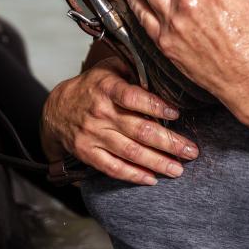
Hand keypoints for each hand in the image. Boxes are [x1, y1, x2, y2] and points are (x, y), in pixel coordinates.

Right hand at [40, 57, 195, 184]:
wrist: (57, 109)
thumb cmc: (93, 86)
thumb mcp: (110, 69)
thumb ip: (135, 71)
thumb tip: (165, 76)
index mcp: (107, 88)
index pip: (133, 97)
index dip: (156, 106)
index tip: (177, 114)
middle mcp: (100, 113)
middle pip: (139, 130)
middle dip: (169, 142)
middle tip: (191, 151)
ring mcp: (93, 135)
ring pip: (130, 152)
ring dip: (157, 162)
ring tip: (178, 169)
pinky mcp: (88, 153)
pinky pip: (113, 168)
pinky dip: (134, 175)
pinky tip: (152, 179)